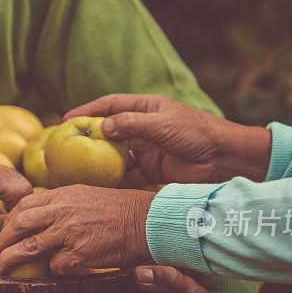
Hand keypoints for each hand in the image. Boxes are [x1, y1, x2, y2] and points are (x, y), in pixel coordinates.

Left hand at [0, 185, 153, 275]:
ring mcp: (69, 233)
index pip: (23, 206)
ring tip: (1, 269)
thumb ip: (60, 204)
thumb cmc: (119, 209)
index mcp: (62, 195)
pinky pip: (54, 266)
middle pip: (18, 225)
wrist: (146, 222)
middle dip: (2, 241)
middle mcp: (62, 211)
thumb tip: (38, 216)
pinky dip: (49, 271)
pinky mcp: (80, 254)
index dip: (9, 221)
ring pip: (28, 248)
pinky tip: (50, 273)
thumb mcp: (85, 195)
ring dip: (10, 260)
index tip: (5, 233)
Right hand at [64, 94, 271, 183]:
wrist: (224, 159)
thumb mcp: (162, 124)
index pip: (110, 106)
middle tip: (67, 148)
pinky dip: (115, 181)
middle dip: (89, 140)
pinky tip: (101, 187)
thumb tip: (103, 127)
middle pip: (109, 133)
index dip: (88, 110)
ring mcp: (147, 150)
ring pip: (116, 156)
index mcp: (146, 109)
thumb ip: (132, 124)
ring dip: (100, 163)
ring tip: (79, 171)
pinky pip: (128, 176)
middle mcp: (143, 128)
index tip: (66, 119)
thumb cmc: (197, 133)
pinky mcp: (152, 171)